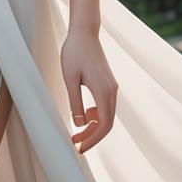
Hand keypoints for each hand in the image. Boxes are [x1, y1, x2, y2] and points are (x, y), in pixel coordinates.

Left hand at [60, 27, 117, 153]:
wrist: (84, 33)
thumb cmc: (74, 53)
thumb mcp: (70, 79)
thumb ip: (75, 102)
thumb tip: (79, 125)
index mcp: (104, 91)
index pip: (104, 125)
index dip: (93, 139)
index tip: (80, 148)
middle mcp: (112, 91)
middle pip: (107, 123)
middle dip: (92, 136)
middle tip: (75, 144)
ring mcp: (112, 87)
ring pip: (107, 115)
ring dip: (94, 126)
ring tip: (76, 132)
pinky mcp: (108, 83)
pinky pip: (105, 106)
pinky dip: (96, 115)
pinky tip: (84, 114)